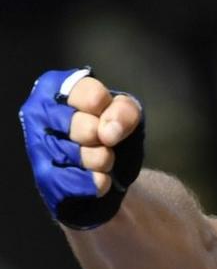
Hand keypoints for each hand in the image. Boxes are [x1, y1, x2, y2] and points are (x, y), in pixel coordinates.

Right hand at [19, 68, 144, 228]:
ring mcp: (37, 144)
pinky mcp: (42, 175)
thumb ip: (124, 111)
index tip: (110, 118)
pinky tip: (101, 179)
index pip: (92, 96)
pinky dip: (95, 182)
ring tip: (105, 159)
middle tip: (107, 141)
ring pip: (76, 154)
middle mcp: (39, 111)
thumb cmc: (112, 131)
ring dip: (102, 160)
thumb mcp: (126, 114)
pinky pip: (71, 180)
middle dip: (103, 138)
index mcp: (57, 87)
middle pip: (82, 127)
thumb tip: (108, 132)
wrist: (109, 170)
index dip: (110, 113)